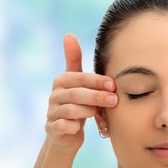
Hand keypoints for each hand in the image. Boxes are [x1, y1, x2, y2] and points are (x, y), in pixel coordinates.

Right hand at [45, 33, 117, 152]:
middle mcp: (54, 95)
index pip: (79, 77)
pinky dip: (72, 127)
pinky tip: (81, 127)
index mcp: (62, 81)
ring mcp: (52, 113)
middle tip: (114, 100)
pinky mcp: (52, 129)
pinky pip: (62, 126)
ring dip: (88, 111)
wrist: (65, 132)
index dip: (97, 81)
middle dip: (97, 96)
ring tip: (100, 112)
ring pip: (70, 110)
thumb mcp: (77, 81)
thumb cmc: (77, 102)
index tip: (113, 85)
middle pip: (75, 94)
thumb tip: (68, 34)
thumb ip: (74, 60)